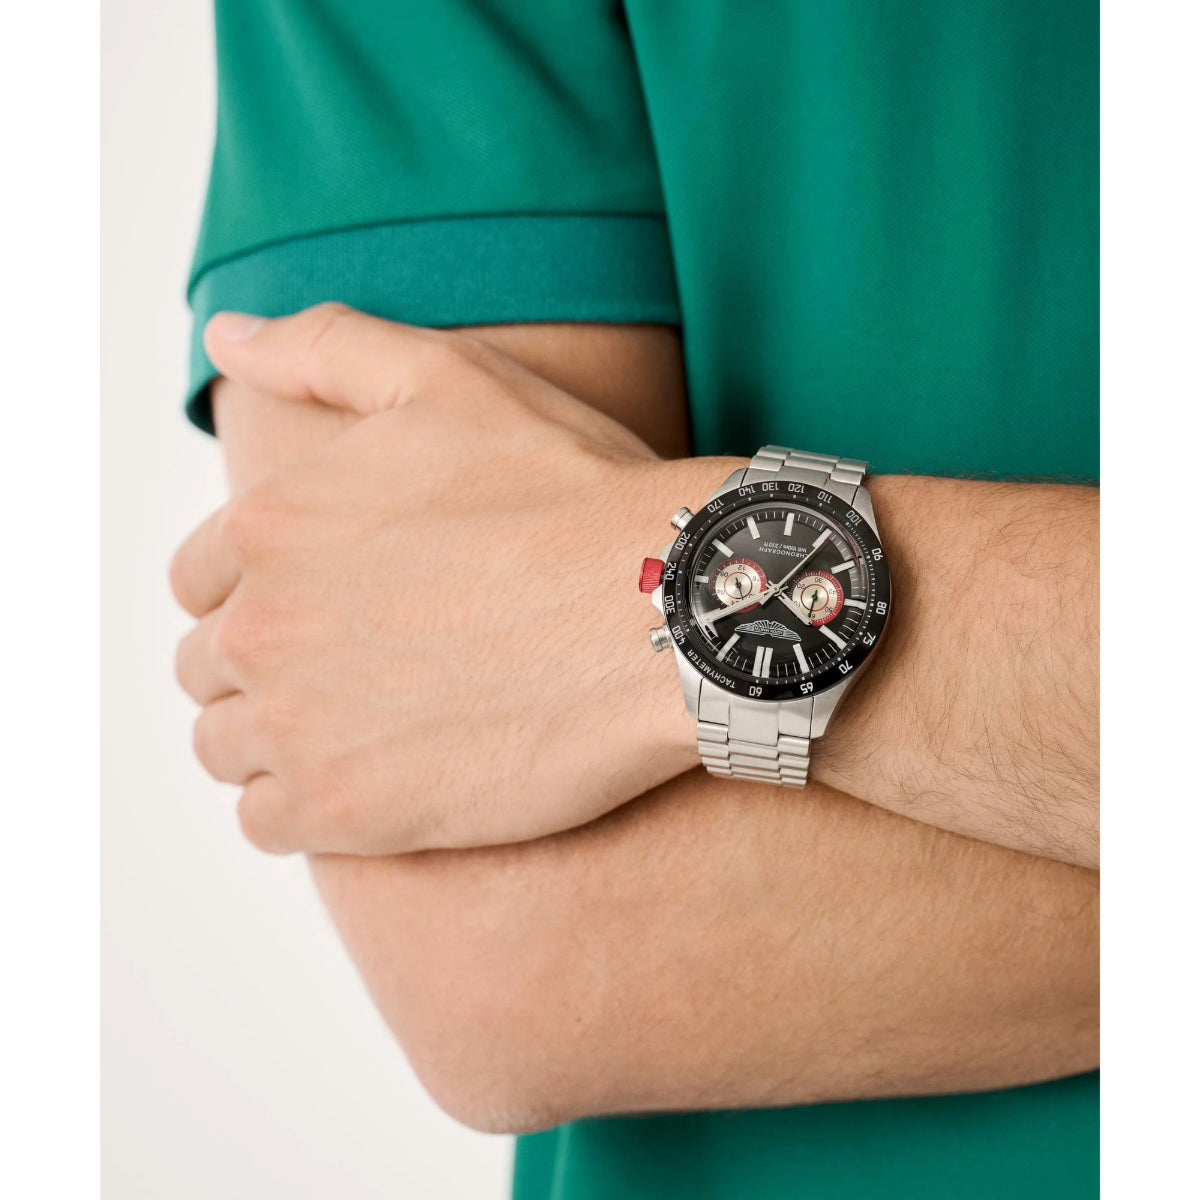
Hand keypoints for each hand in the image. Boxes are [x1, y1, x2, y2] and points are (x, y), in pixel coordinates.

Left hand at [171, 305, 703, 854]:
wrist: (662, 612)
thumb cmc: (571, 493)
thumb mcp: (449, 380)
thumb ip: (323, 349)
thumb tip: (226, 334)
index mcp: (270, 525)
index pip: (199, 579)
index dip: (256, 592)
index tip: (325, 606)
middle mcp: (262, 626)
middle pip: (210, 667)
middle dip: (267, 666)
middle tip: (357, 670)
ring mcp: (297, 726)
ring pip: (228, 748)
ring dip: (276, 740)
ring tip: (363, 728)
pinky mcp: (345, 811)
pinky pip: (267, 823)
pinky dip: (299, 808)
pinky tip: (366, 784)